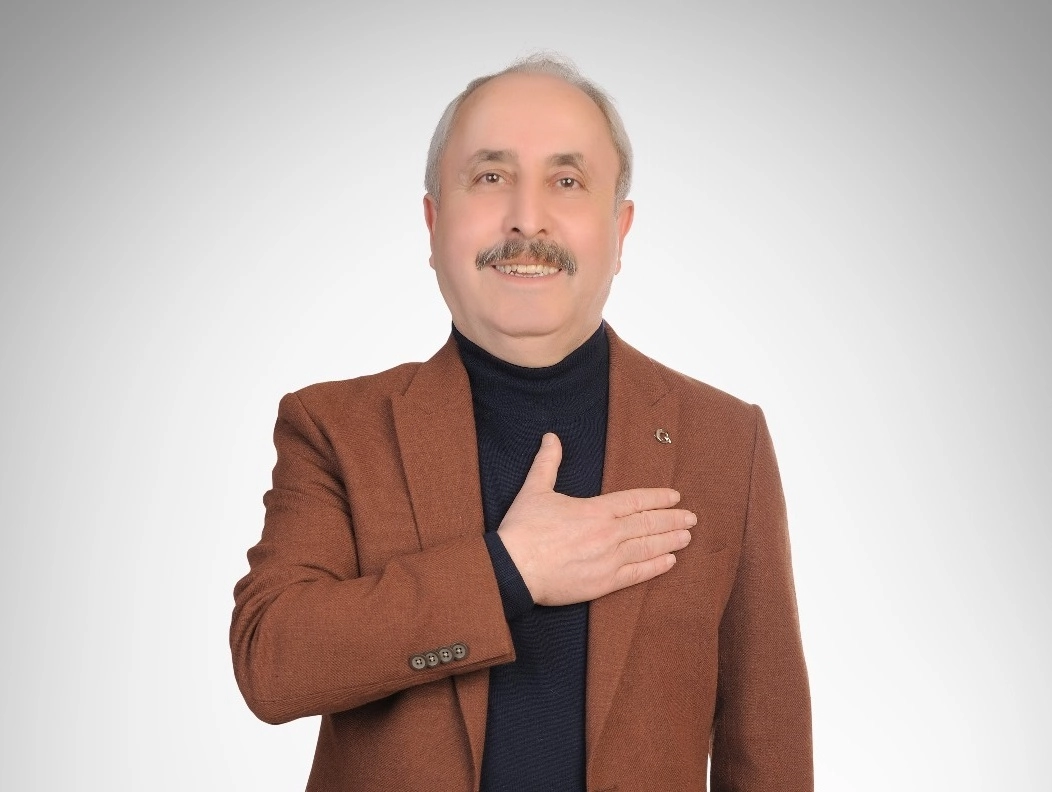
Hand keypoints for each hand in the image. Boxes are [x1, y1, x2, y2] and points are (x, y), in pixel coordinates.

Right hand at [497, 433, 694, 605]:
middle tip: (691, 517)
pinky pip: (637, 574)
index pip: (635, 501)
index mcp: (595, 510)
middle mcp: (608, 533)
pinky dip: (656, 567)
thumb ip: (548, 463)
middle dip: (672, 519)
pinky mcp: (604, 583)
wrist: (513, 568)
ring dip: (670, 541)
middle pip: (648, 523)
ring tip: (687, 537)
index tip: (675, 496)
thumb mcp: (535, 490)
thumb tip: (551, 438)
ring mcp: (609, 559)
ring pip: (648, 547)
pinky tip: (669, 562)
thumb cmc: (523, 529)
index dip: (658, 498)